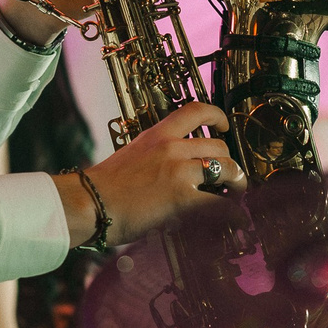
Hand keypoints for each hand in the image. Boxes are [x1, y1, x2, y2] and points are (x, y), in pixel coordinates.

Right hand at [57, 102, 246, 243]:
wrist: (89, 203)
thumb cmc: (103, 187)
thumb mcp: (131, 155)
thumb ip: (156, 156)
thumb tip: (174, 168)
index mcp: (158, 134)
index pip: (195, 109)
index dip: (217, 115)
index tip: (223, 125)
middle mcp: (172, 147)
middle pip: (219, 146)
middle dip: (230, 163)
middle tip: (231, 177)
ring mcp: (179, 172)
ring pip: (227, 169)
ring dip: (238, 183)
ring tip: (237, 194)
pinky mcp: (183, 198)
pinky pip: (221, 203)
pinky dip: (234, 212)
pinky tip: (237, 218)